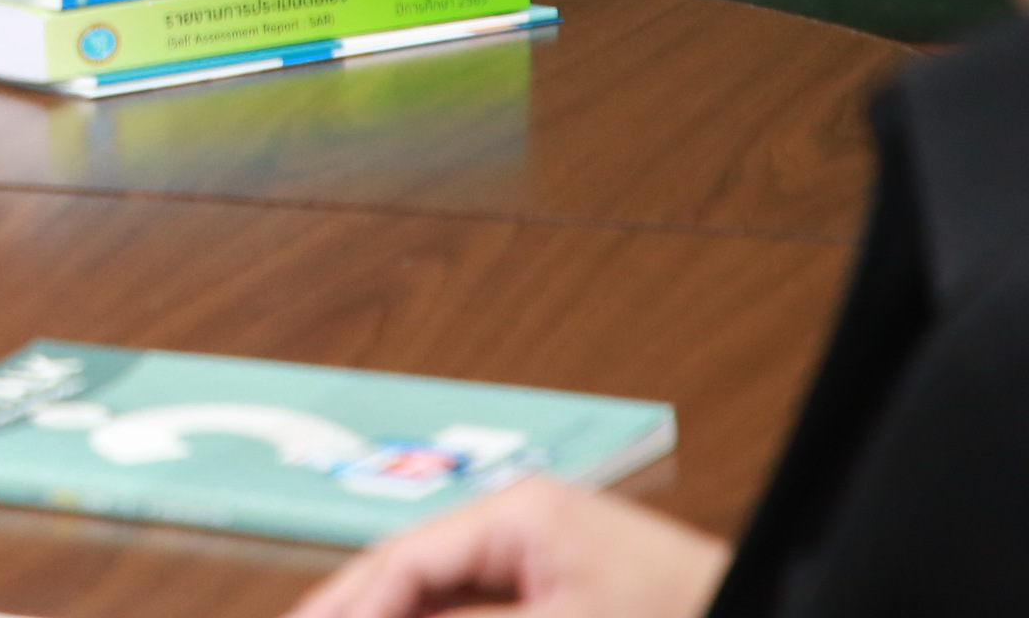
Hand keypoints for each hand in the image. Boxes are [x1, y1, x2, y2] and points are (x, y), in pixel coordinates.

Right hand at [283, 478, 728, 617]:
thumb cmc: (689, 607)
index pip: (403, 559)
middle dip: (357, 606)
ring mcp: (544, 563)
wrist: (774, 604)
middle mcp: (524, 526)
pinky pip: (477, 610)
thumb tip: (374, 613)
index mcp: (520, 511)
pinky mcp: (564, 596)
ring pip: (440, 598)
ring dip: (395, 612)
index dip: (345, 603)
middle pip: (412, 576)